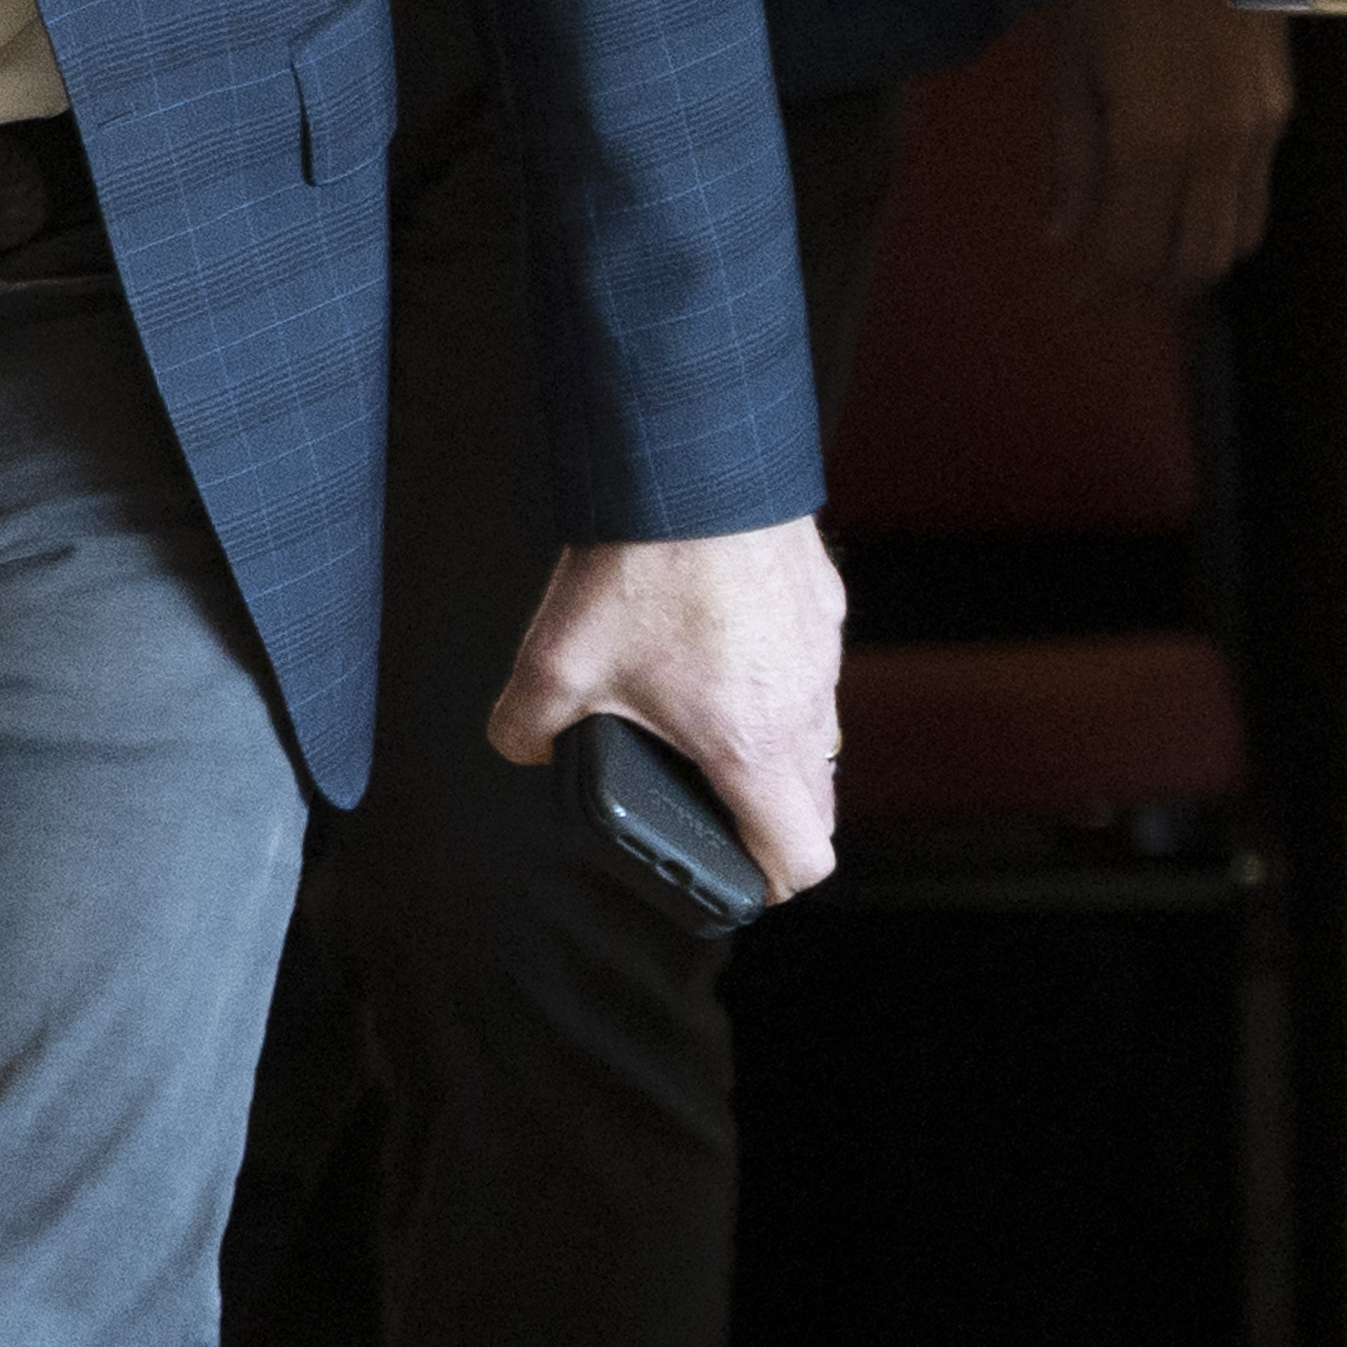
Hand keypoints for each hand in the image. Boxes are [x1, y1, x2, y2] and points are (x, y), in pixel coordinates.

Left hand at [489, 515, 849, 900]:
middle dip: (768, 819)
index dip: (767, 881)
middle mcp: (805, 705)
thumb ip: (526, 726)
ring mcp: (823, 653)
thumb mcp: (555, 661)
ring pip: (820, 734)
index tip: (734, 874)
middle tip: (712, 807)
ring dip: (776, 747)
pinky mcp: (823, 605)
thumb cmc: (640, 563)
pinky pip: (813, 669)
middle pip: (818, 804)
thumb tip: (523, 750)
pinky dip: (778, 680)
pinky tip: (718, 651)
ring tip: (709, 726)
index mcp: (751, 742)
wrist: (690, 465)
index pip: (803, 856)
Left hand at [1043, 0, 1293, 299]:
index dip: (1105, 288)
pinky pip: (1258, 197)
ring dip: (1194, 265)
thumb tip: (1062, 236)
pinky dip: (1223, 225)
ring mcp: (1259, 135)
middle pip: (1196, 261)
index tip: (1076, 301)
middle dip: (1151, 288)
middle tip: (1110, 288)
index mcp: (1154, 140)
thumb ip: (1073, 160)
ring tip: (1149, 261)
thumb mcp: (1073, 68)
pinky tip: (1188, 213)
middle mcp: (1218, 150)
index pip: (1136, 251)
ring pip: (1239, 239)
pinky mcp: (1281, 115)